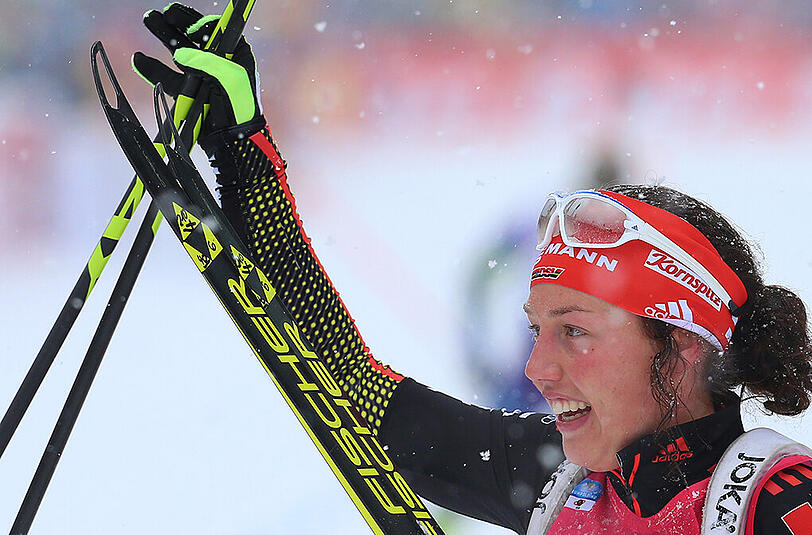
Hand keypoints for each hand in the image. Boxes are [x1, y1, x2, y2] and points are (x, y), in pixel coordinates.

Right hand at [132, 3, 262, 136]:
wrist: (233, 140)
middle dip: (177, 22)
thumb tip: (179, 54)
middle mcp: (219, 63)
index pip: (216, 31)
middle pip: (194, 36)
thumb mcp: (229, 79)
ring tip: (149, 20)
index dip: (200, 24)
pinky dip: (153, 68)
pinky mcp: (190, 93)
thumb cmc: (240, 108)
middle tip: (160, 13)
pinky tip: (139, 59)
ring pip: (179, 52)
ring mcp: (203, 77)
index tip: (190, 27)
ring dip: (163, 36)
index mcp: (236, 55)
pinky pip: (168, 77)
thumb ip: (206, 62)